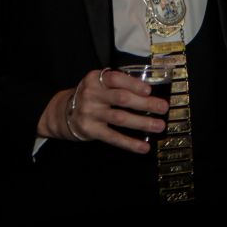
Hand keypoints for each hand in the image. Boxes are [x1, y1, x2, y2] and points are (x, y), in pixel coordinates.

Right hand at [42, 69, 169, 153]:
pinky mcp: (90, 130)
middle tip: (163, 108)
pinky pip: (113, 137)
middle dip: (145, 103)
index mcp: (96, 79)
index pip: (116, 78)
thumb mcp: (100, 83)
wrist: (63, 112)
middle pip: (121, 98)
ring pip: (120, 118)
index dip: (133, 84)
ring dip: (142, 123)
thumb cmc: (92, 95)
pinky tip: (143, 147)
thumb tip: (150, 93)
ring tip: (159, 126)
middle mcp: (92, 94)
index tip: (149, 90)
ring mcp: (90, 113)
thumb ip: (119, 84)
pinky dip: (129, 143)